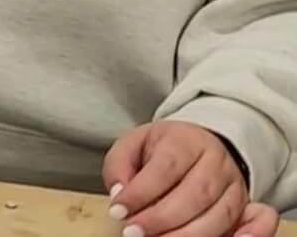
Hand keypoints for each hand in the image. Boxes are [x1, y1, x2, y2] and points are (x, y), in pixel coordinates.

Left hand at [103, 121, 278, 236]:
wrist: (200, 146)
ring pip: (217, 215)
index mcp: (185, 139)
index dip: (141, 192)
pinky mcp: (245, 207)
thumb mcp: (134, 145)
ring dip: (187, 236)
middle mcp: (215, 161)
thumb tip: (119, 193)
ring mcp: (234, 185)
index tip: (118, 211)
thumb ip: (119, 165)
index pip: (166, 167)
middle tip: (133, 233)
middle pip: (194, 194)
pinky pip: (249, 225)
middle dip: (161, 219)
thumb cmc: (163, 150)